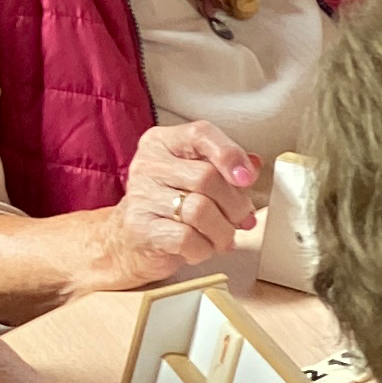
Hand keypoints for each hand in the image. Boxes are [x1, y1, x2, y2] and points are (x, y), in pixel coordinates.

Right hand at [91, 122, 256, 292]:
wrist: (129, 239)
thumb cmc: (170, 206)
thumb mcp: (197, 179)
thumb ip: (225, 169)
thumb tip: (253, 165)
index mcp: (163, 143)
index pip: (201, 134)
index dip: (230, 155)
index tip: (247, 179)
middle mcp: (149, 165)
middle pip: (207, 178)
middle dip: (234, 204)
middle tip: (239, 218)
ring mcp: (141, 196)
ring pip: (200, 210)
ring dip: (223, 230)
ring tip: (222, 237)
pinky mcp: (141, 228)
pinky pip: (187, 239)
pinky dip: (204, 248)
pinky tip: (201, 247)